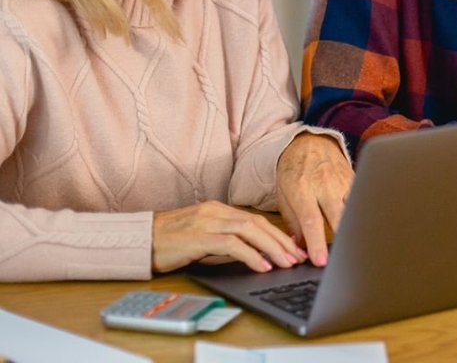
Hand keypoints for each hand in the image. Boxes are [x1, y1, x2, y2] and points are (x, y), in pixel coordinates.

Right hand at [151, 201, 305, 273]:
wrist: (139, 241)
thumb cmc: (169, 243)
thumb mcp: (203, 240)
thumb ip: (226, 243)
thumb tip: (254, 255)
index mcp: (218, 210)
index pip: (255, 220)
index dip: (277, 234)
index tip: (293, 248)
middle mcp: (215, 212)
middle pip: (257, 223)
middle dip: (281, 240)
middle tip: (298, 256)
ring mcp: (207, 222)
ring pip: (249, 231)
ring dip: (272, 247)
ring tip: (287, 262)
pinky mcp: (199, 236)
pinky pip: (232, 245)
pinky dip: (251, 255)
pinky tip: (263, 266)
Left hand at [276, 132, 354, 266]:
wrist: (309, 143)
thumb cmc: (294, 171)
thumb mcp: (284, 195)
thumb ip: (293, 223)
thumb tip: (300, 250)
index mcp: (302, 189)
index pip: (311, 220)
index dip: (316, 242)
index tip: (321, 261)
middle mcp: (325, 184)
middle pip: (338, 216)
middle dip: (342, 239)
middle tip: (342, 260)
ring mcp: (342, 181)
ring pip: (353, 209)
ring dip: (354, 229)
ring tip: (355, 249)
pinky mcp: (355, 179)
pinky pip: (361, 200)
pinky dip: (361, 215)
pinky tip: (363, 229)